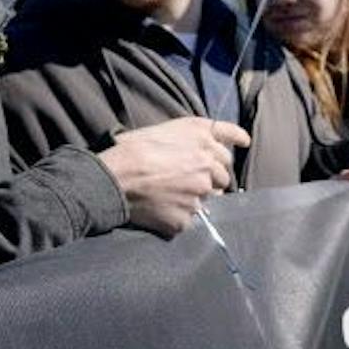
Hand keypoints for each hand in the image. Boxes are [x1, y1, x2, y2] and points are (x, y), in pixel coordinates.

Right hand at [97, 117, 250, 236]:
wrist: (113, 178)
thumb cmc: (133, 150)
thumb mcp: (169, 128)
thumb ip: (202, 133)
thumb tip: (233, 142)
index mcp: (204, 141)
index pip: (228, 147)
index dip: (226, 149)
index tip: (235, 147)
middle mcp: (208, 167)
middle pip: (223, 176)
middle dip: (211, 177)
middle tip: (185, 178)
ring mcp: (200, 195)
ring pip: (209, 199)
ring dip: (197, 197)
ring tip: (170, 193)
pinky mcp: (187, 218)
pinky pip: (190, 220)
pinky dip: (178, 216)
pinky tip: (161, 208)